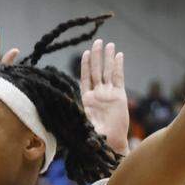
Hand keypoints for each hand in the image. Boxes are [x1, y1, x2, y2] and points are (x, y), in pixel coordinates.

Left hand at [79, 38, 128, 154]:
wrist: (111, 143)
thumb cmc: (95, 138)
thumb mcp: (81, 125)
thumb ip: (77, 117)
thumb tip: (64, 111)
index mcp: (86, 99)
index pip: (85, 77)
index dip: (86, 65)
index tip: (85, 53)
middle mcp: (97, 94)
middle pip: (97, 71)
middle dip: (97, 56)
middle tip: (98, 41)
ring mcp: (109, 94)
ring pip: (108, 72)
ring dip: (108, 58)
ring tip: (109, 44)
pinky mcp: (120, 96)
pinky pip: (119, 78)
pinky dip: (119, 66)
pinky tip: (119, 55)